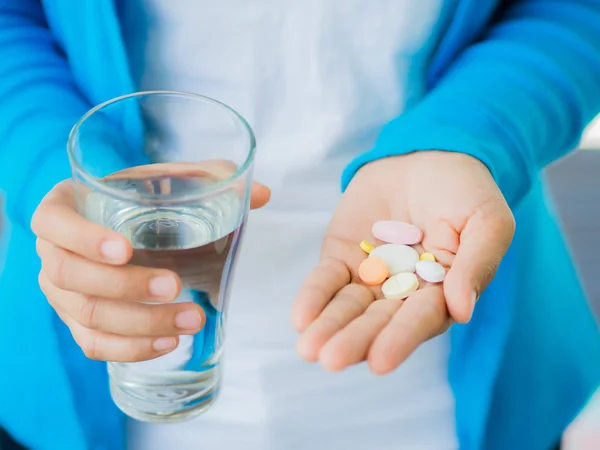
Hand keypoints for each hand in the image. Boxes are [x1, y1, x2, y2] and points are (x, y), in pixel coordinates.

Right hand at [33, 168, 269, 362]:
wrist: (127, 230)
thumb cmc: (143, 202)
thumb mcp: (169, 182)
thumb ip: (211, 179)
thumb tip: (264, 194)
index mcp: (65, 209)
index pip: (53, 222)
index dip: (82, 237)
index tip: (125, 248)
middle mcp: (53, 252)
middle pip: (69, 276)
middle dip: (125, 286)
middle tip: (175, 285)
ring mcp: (61, 293)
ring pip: (86, 316)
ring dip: (139, 323)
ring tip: (190, 319)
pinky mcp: (79, 323)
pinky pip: (94, 345)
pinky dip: (131, 348)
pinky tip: (168, 343)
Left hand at [292, 151, 514, 373]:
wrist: (425, 154)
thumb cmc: (464, 189)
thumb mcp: (486, 220)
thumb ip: (476, 263)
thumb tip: (462, 311)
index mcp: (443, 292)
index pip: (420, 318)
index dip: (401, 339)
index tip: (380, 361)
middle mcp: (404, 293)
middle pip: (378, 320)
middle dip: (355, 340)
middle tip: (331, 360)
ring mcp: (371, 277)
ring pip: (348, 307)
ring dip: (329, 327)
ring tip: (309, 349)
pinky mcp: (343, 258)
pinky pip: (326, 279)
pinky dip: (313, 296)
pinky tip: (301, 317)